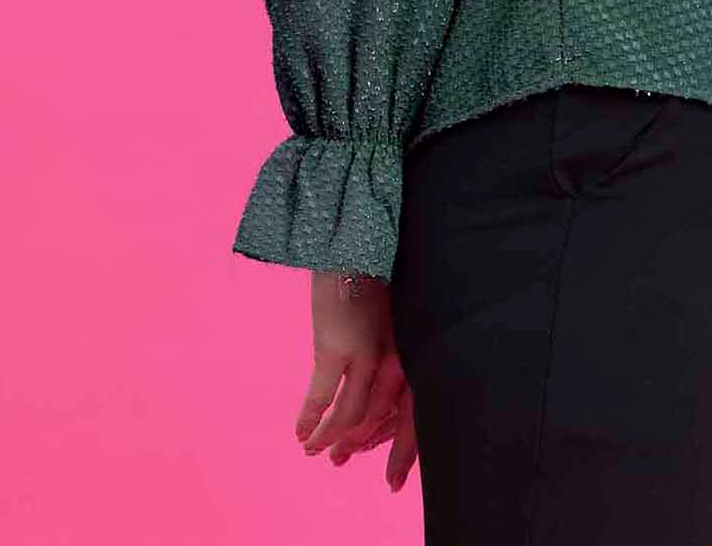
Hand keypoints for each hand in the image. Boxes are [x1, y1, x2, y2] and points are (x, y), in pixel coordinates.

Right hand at [294, 270, 418, 493]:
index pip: (407, 410)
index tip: (383, 464)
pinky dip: (311, 418)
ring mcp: (366, 357)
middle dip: (357, 444)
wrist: (353, 246)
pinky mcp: (337, 351)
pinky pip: (323, 398)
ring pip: (352, 415)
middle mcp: (394, 359)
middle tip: (338, 461)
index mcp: (410, 352)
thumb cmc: (373, 276)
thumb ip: (389, 349)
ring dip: (330, 438)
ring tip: (314, 451)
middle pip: (378, 417)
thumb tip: (378, 376)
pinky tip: (301, 434)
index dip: (395, 441)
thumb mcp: (393, 317)